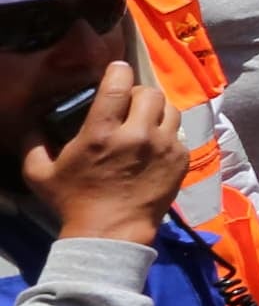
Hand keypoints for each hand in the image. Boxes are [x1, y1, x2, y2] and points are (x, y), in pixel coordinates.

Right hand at [26, 63, 178, 244]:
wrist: (111, 234)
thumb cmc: (73, 202)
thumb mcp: (40, 173)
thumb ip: (33, 142)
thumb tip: (30, 120)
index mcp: (102, 133)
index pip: (119, 85)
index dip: (118, 72)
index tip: (116, 71)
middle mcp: (138, 135)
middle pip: (150, 93)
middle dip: (137, 94)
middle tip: (128, 104)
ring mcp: (164, 147)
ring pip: (170, 110)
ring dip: (156, 111)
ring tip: (144, 121)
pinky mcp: (181, 160)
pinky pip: (179, 134)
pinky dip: (167, 134)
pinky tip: (153, 145)